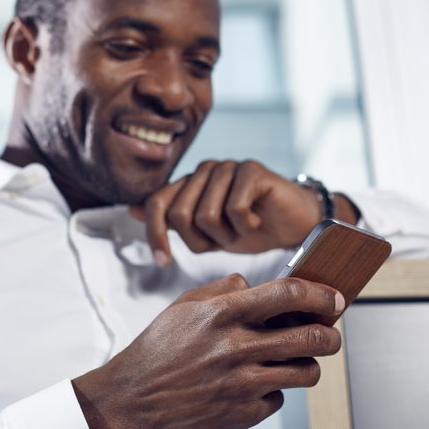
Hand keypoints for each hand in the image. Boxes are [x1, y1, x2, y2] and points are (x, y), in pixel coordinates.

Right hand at [71, 274, 343, 428]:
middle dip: (331, 336)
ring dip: (308, 365)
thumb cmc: (157, 351)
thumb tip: (260, 286)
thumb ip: (225, 290)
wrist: (129, 402)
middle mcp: (236, 348)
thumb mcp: (183, 306)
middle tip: (329, 335)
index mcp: (222, 313)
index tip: (334, 299)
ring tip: (296, 361)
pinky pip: (277, 401)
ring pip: (306, 373)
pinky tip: (252, 388)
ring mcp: (241, 385)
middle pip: (312, 338)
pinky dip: (271, 393)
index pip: (289, 294)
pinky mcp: (241, 416)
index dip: (321, 295)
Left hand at [128, 159, 356, 266]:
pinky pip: (233, 210)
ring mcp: (227, 166)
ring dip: (225, 236)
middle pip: (179, 214)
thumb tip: (132, 210)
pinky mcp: (252, 170)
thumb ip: (172, 222)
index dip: (155, 236)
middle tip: (223, 242)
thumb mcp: (206, 234)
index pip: (157, 204)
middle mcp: (204, 169)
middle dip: (200, 241)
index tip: (163, 263)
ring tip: (241, 231)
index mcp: (189, 183)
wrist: (295, 224)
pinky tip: (256, 221)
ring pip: (206, 215)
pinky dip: (245, 227)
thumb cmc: (250, 228)